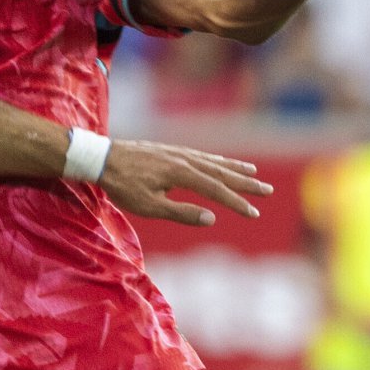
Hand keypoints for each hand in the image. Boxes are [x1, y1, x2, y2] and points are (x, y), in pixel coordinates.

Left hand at [100, 141, 271, 227]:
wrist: (101, 158)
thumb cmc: (122, 186)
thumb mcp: (149, 206)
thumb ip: (181, 212)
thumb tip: (211, 218)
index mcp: (182, 174)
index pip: (217, 191)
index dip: (237, 202)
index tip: (254, 213)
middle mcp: (185, 160)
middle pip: (221, 173)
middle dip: (245, 183)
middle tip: (267, 191)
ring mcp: (178, 153)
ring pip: (213, 162)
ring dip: (234, 168)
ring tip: (253, 172)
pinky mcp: (169, 151)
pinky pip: (201, 156)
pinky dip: (216, 160)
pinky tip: (220, 163)